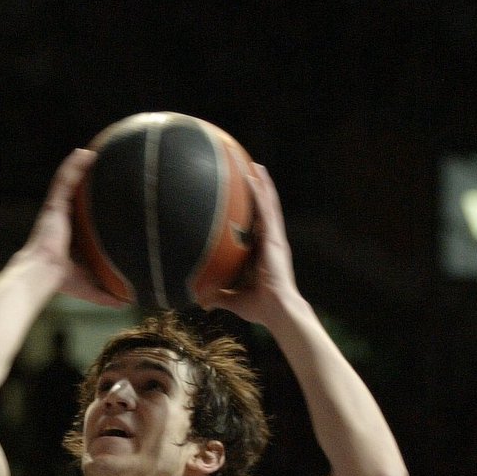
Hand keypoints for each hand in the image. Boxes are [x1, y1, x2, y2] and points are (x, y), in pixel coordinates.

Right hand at [27, 149, 129, 307]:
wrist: (42, 274)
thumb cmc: (60, 282)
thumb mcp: (90, 287)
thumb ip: (108, 294)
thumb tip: (130, 305)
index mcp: (69, 237)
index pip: (82, 218)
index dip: (90, 206)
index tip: (105, 199)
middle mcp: (62, 220)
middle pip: (75, 196)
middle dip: (84, 181)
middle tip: (101, 169)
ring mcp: (56, 211)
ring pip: (68, 183)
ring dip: (79, 167)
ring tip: (93, 151)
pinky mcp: (53, 206)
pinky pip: (64, 180)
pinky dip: (73, 166)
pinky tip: (85, 153)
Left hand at [199, 163, 298, 322]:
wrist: (276, 310)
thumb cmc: (258, 307)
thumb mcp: (232, 299)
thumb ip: (218, 295)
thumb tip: (200, 299)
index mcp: (263, 253)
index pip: (257, 227)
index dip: (253, 211)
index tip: (244, 198)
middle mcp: (271, 242)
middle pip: (264, 210)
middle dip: (259, 191)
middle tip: (251, 171)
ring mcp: (275, 239)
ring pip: (269, 205)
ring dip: (263, 185)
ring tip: (256, 166)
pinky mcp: (275, 238)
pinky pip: (267, 211)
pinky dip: (262, 193)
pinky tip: (256, 178)